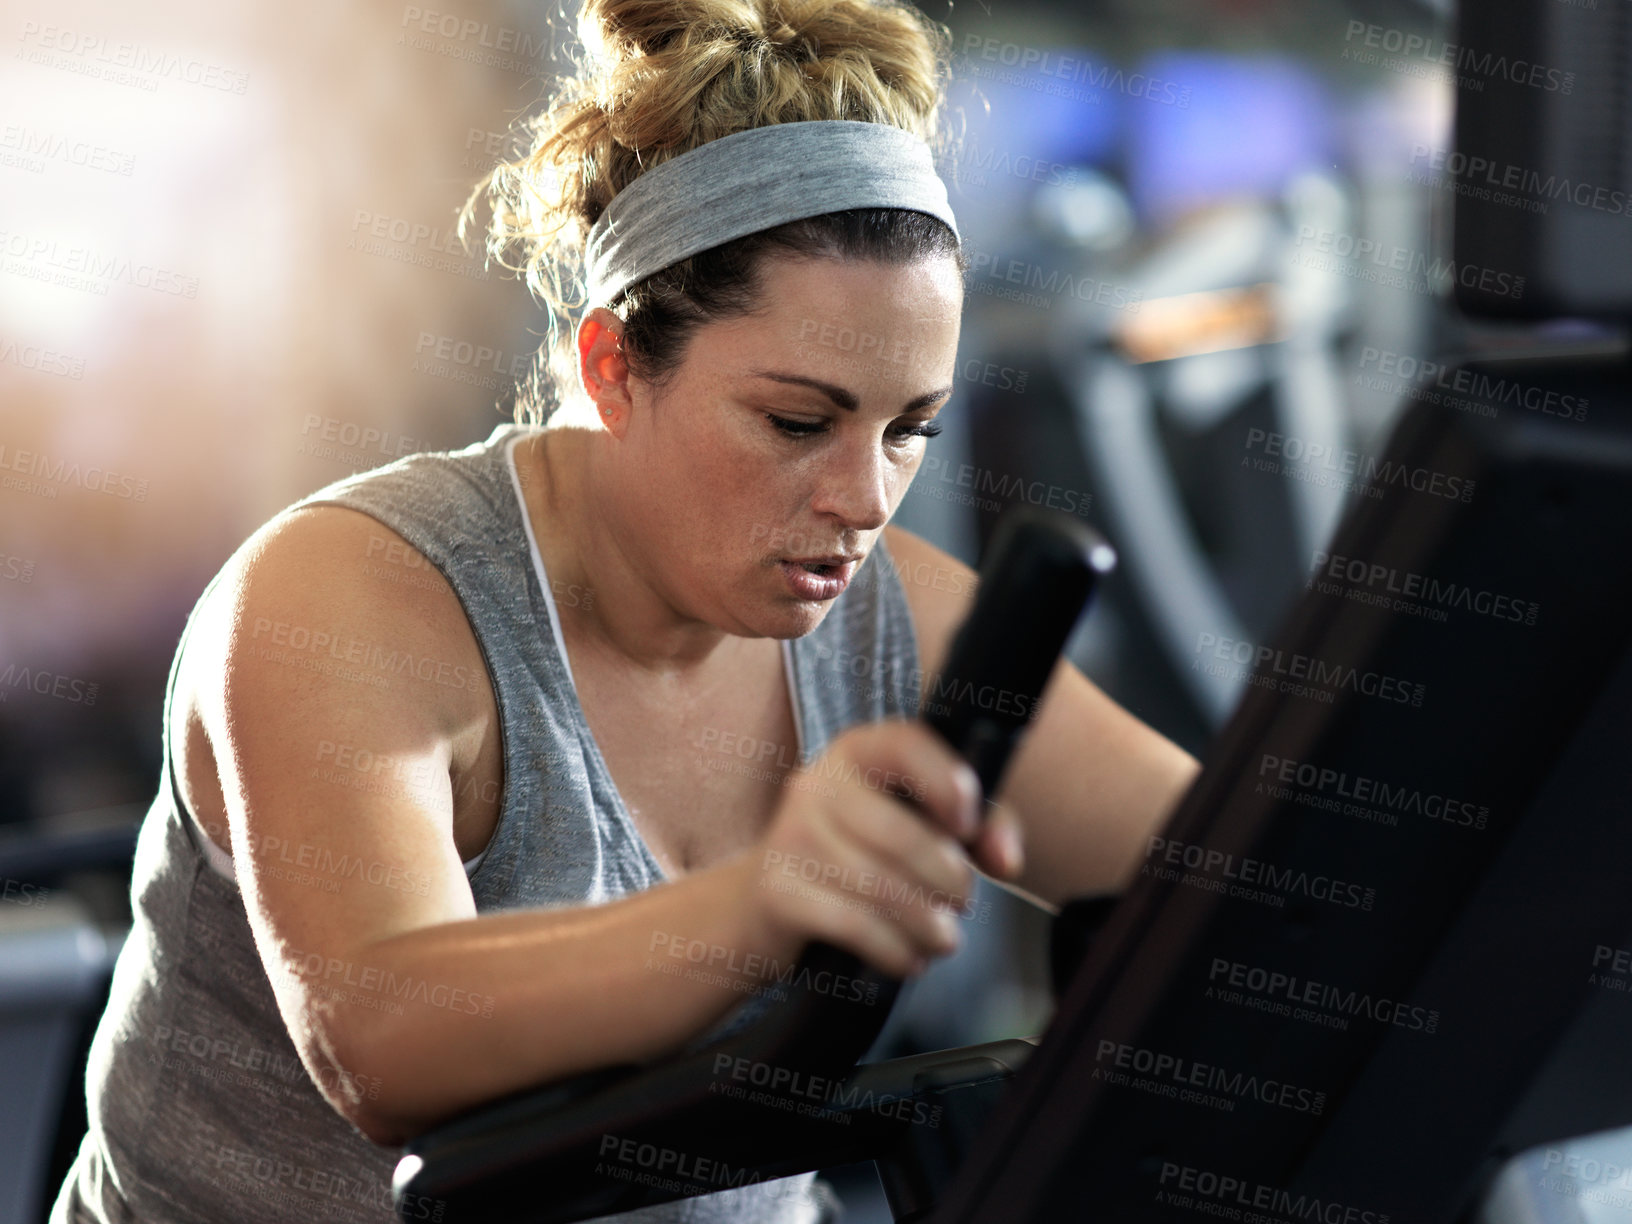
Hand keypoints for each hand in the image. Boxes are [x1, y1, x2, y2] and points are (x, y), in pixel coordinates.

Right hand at [730, 718, 1023, 978]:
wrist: (766, 900)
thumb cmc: (861, 854)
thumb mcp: (919, 823)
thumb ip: (980, 827)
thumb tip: (1007, 860)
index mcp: (857, 752)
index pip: (904, 744)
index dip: (946, 782)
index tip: (967, 825)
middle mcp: (817, 784)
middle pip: (901, 835)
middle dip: (948, 881)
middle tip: (961, 903)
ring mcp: (790, 837)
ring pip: (879, 886)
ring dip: (927, 923)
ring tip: (944, 937)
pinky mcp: (777, 891)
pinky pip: (853, 924)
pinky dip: (895, 950)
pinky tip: (909, 957)